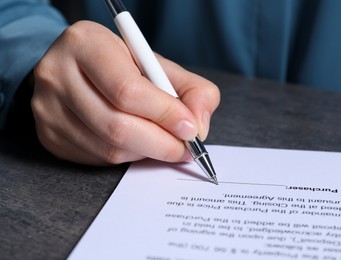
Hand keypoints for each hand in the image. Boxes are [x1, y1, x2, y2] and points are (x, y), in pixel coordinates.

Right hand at [32, 21, 219, 164]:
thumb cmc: (121, 66)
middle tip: (185, 148)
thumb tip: (199, 127)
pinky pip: (98, 159)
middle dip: (161, 143)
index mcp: (86, 44)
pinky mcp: (49, 136)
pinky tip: (138, 143)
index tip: (191, 129)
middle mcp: (58, 75)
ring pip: (109, 148)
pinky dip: (128, 156)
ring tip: (163, 143)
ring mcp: (48, 109)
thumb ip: (191, 89)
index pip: (128, 90)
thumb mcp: (157, 65)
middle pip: (117, 126)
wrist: (77, 70)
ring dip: (146, 152)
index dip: (165, 114)